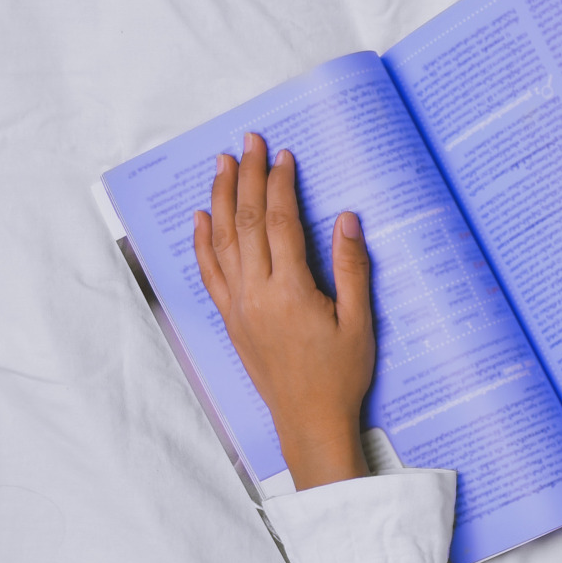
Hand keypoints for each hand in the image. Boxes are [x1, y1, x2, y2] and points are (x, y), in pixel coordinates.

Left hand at [194, 133, 374, 487]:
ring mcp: (238, 305)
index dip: (280, 185)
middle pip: (247, 222)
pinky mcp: (230, 318)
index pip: (281, 224)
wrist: (308, 420)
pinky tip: (202, 217)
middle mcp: (256, 293)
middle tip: (250, 142)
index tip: (283, 156)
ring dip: (221, 197)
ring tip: (223, 164)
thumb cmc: (340, 376)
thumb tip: (346, 220)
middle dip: (248, 177)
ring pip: (222, 240)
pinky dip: (203, 241)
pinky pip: (209, 271)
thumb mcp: (359, 322)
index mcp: (290, 291)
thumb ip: (351, 268)